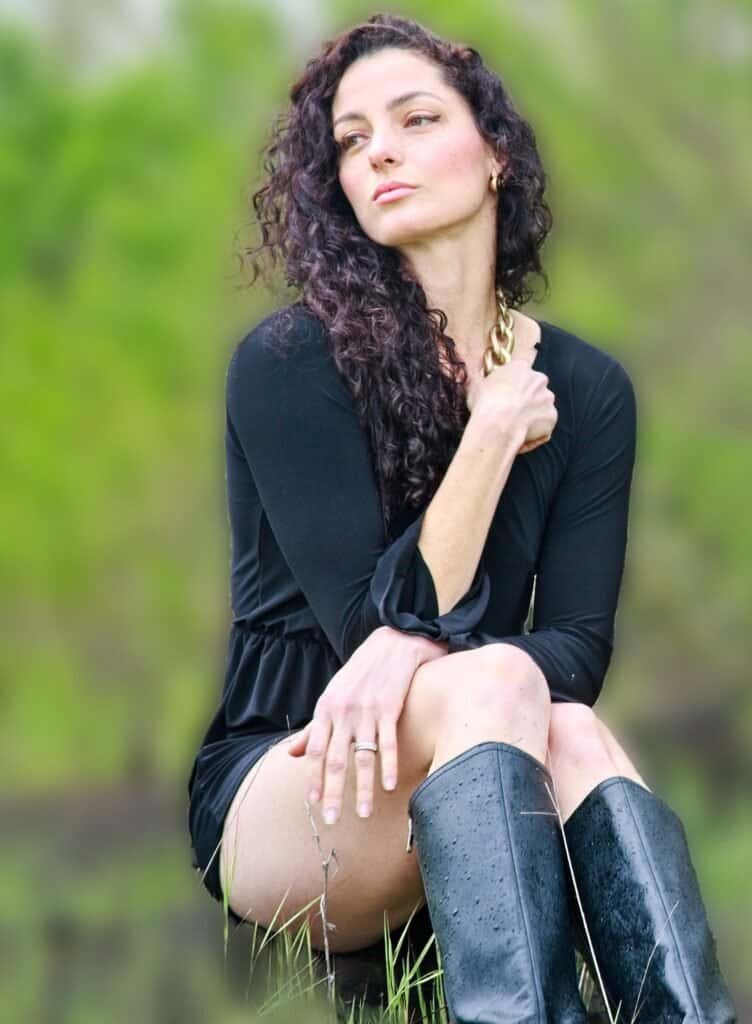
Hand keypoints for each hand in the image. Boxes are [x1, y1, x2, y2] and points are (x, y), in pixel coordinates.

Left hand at [287, 628, 445, 823]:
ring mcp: (366, 711)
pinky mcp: (389, 707)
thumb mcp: (332, 696)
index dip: (313, 778)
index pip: (315, 751)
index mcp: (326, 709)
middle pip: (334, 760)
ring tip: (363, 813)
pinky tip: (389, 786)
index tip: (313, 803)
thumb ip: (314, 728)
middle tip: (330, 820)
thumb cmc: (360, 673)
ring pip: (362, 757)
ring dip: (362, 788)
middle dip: (332, 793)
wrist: (392, 642)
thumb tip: (293, 755)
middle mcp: (343, 712)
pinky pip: (388, 743)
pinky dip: (389, 766)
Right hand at [466, 359, 556, 451]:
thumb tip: (478, 383)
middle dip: (526, 400)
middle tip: (511, 413)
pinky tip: (521, 437)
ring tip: (516, 427)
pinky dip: (536, 432)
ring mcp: (547, 399)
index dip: (512, 388)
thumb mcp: (476, 386)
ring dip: (532, 415)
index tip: (504, 397)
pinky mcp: (551, 418)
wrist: (497, 425)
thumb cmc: (485, 404)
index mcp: (520, 368)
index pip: (520, 375)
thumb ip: (483, 382)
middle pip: (534, 389)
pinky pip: (544, 426)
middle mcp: (538, 380)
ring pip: (541, 407)